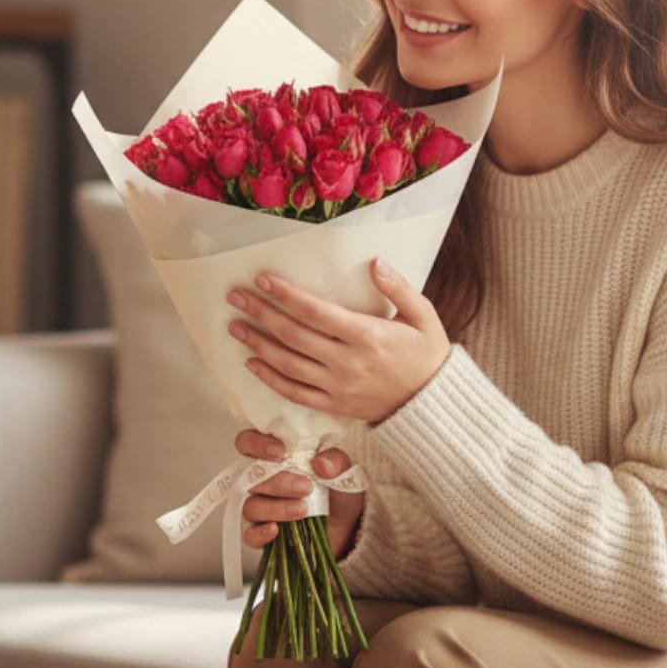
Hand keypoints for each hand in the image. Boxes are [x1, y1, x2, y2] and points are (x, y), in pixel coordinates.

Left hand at [226, 257, 450, 423]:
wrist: (431, 404)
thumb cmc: (426, 354)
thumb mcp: (423, 315)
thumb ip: (398, 287)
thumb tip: (375, 261)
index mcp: (368, 335)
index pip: (316, 312)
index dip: (286, 295)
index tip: (263, 279)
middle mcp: (348, 362)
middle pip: (293, 335)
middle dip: (261, 313)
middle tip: (236, 296)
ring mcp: (338, 387)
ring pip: (288, 364)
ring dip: (258, 343)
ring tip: (235, 326)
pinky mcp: (335, 406)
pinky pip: (295, 393)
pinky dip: (270, 378)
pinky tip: (252, 363)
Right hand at [234, 430, 363, 558]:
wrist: (346, 526)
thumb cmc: (337, 490)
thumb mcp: (343, 471)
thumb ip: (335, 462)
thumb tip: (322, 462)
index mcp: (273, 456)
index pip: (248, 442)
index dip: (257, 444)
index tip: (279, 452)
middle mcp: (261, 480)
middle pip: (250, 477)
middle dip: (278, 482)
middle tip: (305, 487)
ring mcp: (260, 507)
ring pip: (251, 506)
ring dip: (276, 508)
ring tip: (303, 510)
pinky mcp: (262, 534)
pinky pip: (250, 535)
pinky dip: (260, 533)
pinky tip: (275, 531)